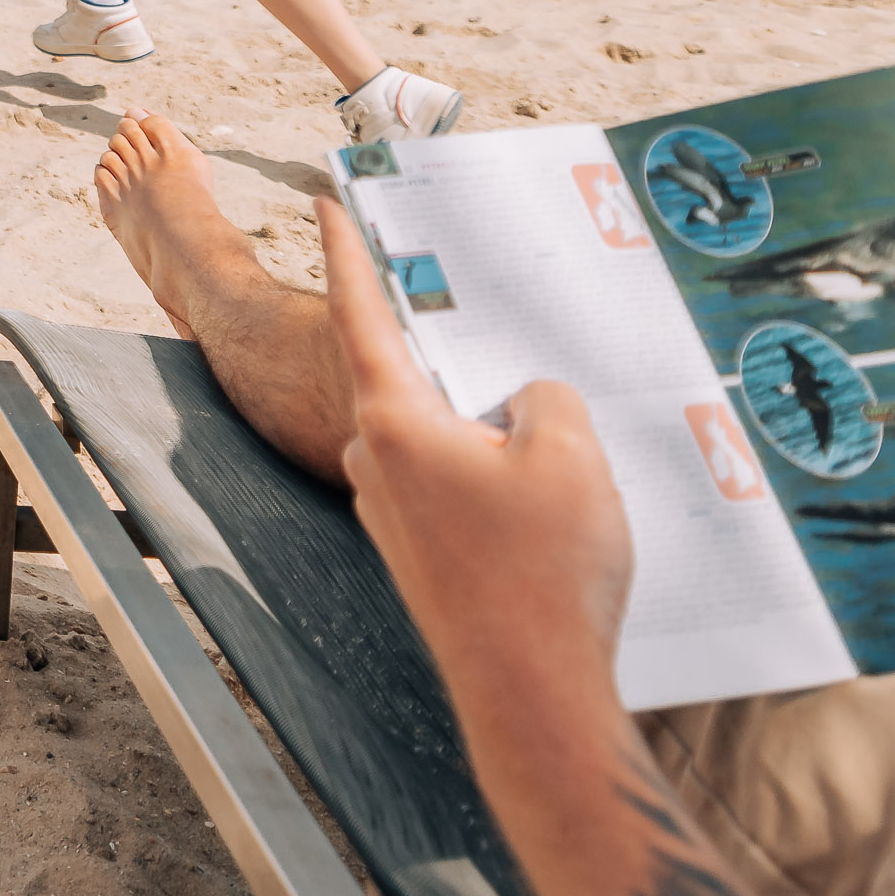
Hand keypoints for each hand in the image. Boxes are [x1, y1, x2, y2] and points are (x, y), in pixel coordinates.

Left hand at [319, 200, 633, 737]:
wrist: (533, 692)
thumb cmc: (543, 571)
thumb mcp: (569, 453)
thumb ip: (543, 396)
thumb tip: (523, 401)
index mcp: (393, 422)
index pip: (360, 313)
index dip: (349, 253)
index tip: (325, 204)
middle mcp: (376, 462)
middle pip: (413, 377)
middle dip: (458, 352)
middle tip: (495, 315)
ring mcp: (394, 513)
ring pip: (442, 437)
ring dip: (490, 428)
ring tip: (558, 435)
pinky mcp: (421, 553)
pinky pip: (456, 486)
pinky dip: (496, 478)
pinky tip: (549, 497)